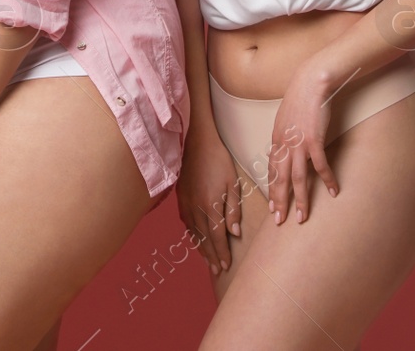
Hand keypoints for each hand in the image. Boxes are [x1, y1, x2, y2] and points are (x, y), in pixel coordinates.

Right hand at [175, 128, 244, 274]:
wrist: (195, 143)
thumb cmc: (219, 161)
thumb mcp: (233, 184)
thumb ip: (233, 210)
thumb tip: (234, 232)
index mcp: (211, 205)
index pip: (217, 236)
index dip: (222, 252)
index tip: (226, 266)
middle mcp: (196, 207)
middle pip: (204, 238)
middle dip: (211, 256)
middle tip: (217, 271)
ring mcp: (185, 202)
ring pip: (193, 232)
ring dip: (200, 248)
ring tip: (207, 260)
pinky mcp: (180, 197)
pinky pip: (185, 221)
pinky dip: (191, 234)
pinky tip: (195, 239)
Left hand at [264, 62, 341, 224]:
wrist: (310, 84)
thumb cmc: (300, 100)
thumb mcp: (285, 120)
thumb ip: (284, 137)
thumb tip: (286, 149)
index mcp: (275, 140)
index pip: (271, 170)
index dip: (272, 189)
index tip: (272, 205)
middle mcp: (283, 144)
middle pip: (279, 179)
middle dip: (279, 202)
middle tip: (280, 220)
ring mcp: (298, 143)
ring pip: (297, 178)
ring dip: (300, 200)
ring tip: (302, 217)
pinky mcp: (314, 140)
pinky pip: (320, 166)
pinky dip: (327, 180)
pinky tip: (334, 192)